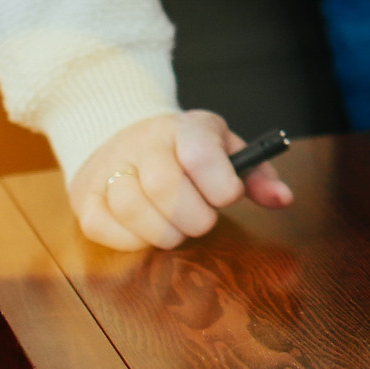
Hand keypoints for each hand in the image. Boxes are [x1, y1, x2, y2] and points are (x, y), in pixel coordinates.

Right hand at [67, 109, 292, 251]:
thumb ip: (256, 174)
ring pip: (132, 209)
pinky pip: (103, 227)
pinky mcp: (85, 196)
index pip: (200, 155)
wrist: (123, 133)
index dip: (220, 186)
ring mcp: (109, 168)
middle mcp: (143, 144)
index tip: (227, 197)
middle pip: (165, 187)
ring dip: (163, 231)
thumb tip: (283, 199)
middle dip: (193, 217)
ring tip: (176, 226)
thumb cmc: (186, 150)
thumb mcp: (225, 148)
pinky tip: (147, 230)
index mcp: (185, 128)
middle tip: (202, 219)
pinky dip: (131, 240)